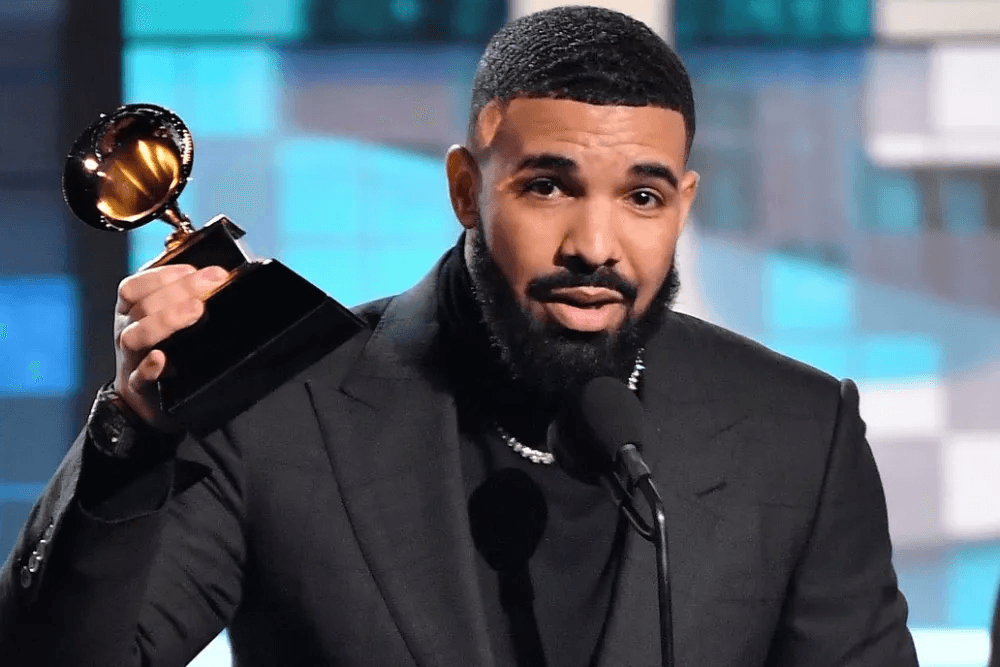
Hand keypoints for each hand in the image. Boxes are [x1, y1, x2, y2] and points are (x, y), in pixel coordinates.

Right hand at [113, 264, 228, 429]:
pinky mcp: (139, 386)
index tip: (193, 268)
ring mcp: (131, 359)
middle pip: (143, 306)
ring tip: (196, 310)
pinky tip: (162, 358)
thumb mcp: (161, 319)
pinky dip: (149, 367)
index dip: (161, 274)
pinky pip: (139, 377)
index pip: (134, 286)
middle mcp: (127, 331)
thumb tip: (209, 272)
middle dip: (179, 289)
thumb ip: (177, 296)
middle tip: (211, 281)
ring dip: (166, 320)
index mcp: (130, 312)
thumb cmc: (158, 350)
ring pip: (136, 336)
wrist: (143, 400)